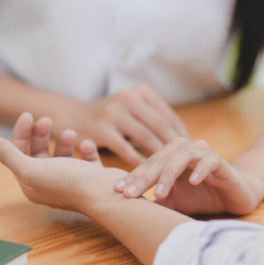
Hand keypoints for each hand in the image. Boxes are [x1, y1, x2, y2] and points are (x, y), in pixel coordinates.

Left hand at [0, 113, 128, 214]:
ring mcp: (71, 181)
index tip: (28, 115)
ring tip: (71, 134)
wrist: (109, 196)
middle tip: (46, 119)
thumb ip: (9, 155)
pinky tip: (88, 145)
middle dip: (41, 134)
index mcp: (32, 184)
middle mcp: (49, 184)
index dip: (20, 133)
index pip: (19, 154)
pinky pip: (84, 158)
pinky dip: (85, 149)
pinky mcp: (90, 178)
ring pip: (62, 154)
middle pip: (39, 152)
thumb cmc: (70, 183)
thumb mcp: (32, 168)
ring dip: (64, 141)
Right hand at [55, 85, 188, 166]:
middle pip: (160, 125)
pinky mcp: (101, 128)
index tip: (191, 152)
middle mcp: (128, 97)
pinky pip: (126, 148)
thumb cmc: (109, 117)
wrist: (73, 116)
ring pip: (145, 137)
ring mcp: (113, 112)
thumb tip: (183, 140)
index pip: (168, 115)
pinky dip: (138, 162)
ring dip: (159, 156)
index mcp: (140, 92)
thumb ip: (152, 118)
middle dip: (175, 147)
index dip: (182, 135)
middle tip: (185, 165)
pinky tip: (146, 173)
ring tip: (170, 171)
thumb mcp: (131, 108)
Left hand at [114, 137, 261, 214]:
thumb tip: (126, 213)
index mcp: (168, 155)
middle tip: (130, 194)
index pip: (146, 166)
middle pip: (159, 162)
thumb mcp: (172, 201)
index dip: (132, 178)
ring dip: (168, 176)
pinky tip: (192, 182)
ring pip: (180, 158)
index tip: (117, 191)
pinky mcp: (220, 160)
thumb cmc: (198, 196)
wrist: (232, 195)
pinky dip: (200, 170)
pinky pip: (208, 161)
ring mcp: (201, 152)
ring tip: (158, 194)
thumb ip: (153, 203)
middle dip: (143, 179)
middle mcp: (182, 148)